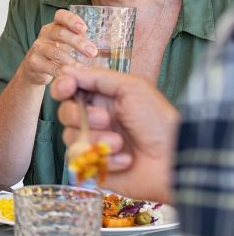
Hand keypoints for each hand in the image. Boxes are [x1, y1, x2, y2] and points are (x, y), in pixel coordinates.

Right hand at [20, 9, 96, 84]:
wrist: (35, 68)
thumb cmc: (59, 52)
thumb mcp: (68, 43)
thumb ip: (82, 40)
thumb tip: (112, 46)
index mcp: (56, 25)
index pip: (61, 15)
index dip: (71, 20)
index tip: (84, 29)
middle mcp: (45, 33)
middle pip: (60, 33)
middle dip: (77, 42)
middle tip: (92, 52)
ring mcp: (38, 47)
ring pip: (55, 52)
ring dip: (71, 60)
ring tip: (84, 69)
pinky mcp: (34, 62)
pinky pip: (49, 67)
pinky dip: (61, 72)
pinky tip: (71, 76)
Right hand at [51, 65, 179, 202]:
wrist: (173, 159)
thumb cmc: (157, 122)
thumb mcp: (132, 88)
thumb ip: (97, 77)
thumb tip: (67, 70)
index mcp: (102, 99)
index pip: (69, 89)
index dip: (62, 87)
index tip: (68, 88)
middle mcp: (94, 119)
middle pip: (64, 113)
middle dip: (81, 116)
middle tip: (105, 119)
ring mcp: (93, 142)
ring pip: (69, 137)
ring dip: (97, 140)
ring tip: (120, 143)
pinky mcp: (94, 165)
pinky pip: (81, 161)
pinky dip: (105, 159)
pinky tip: (125, 159)